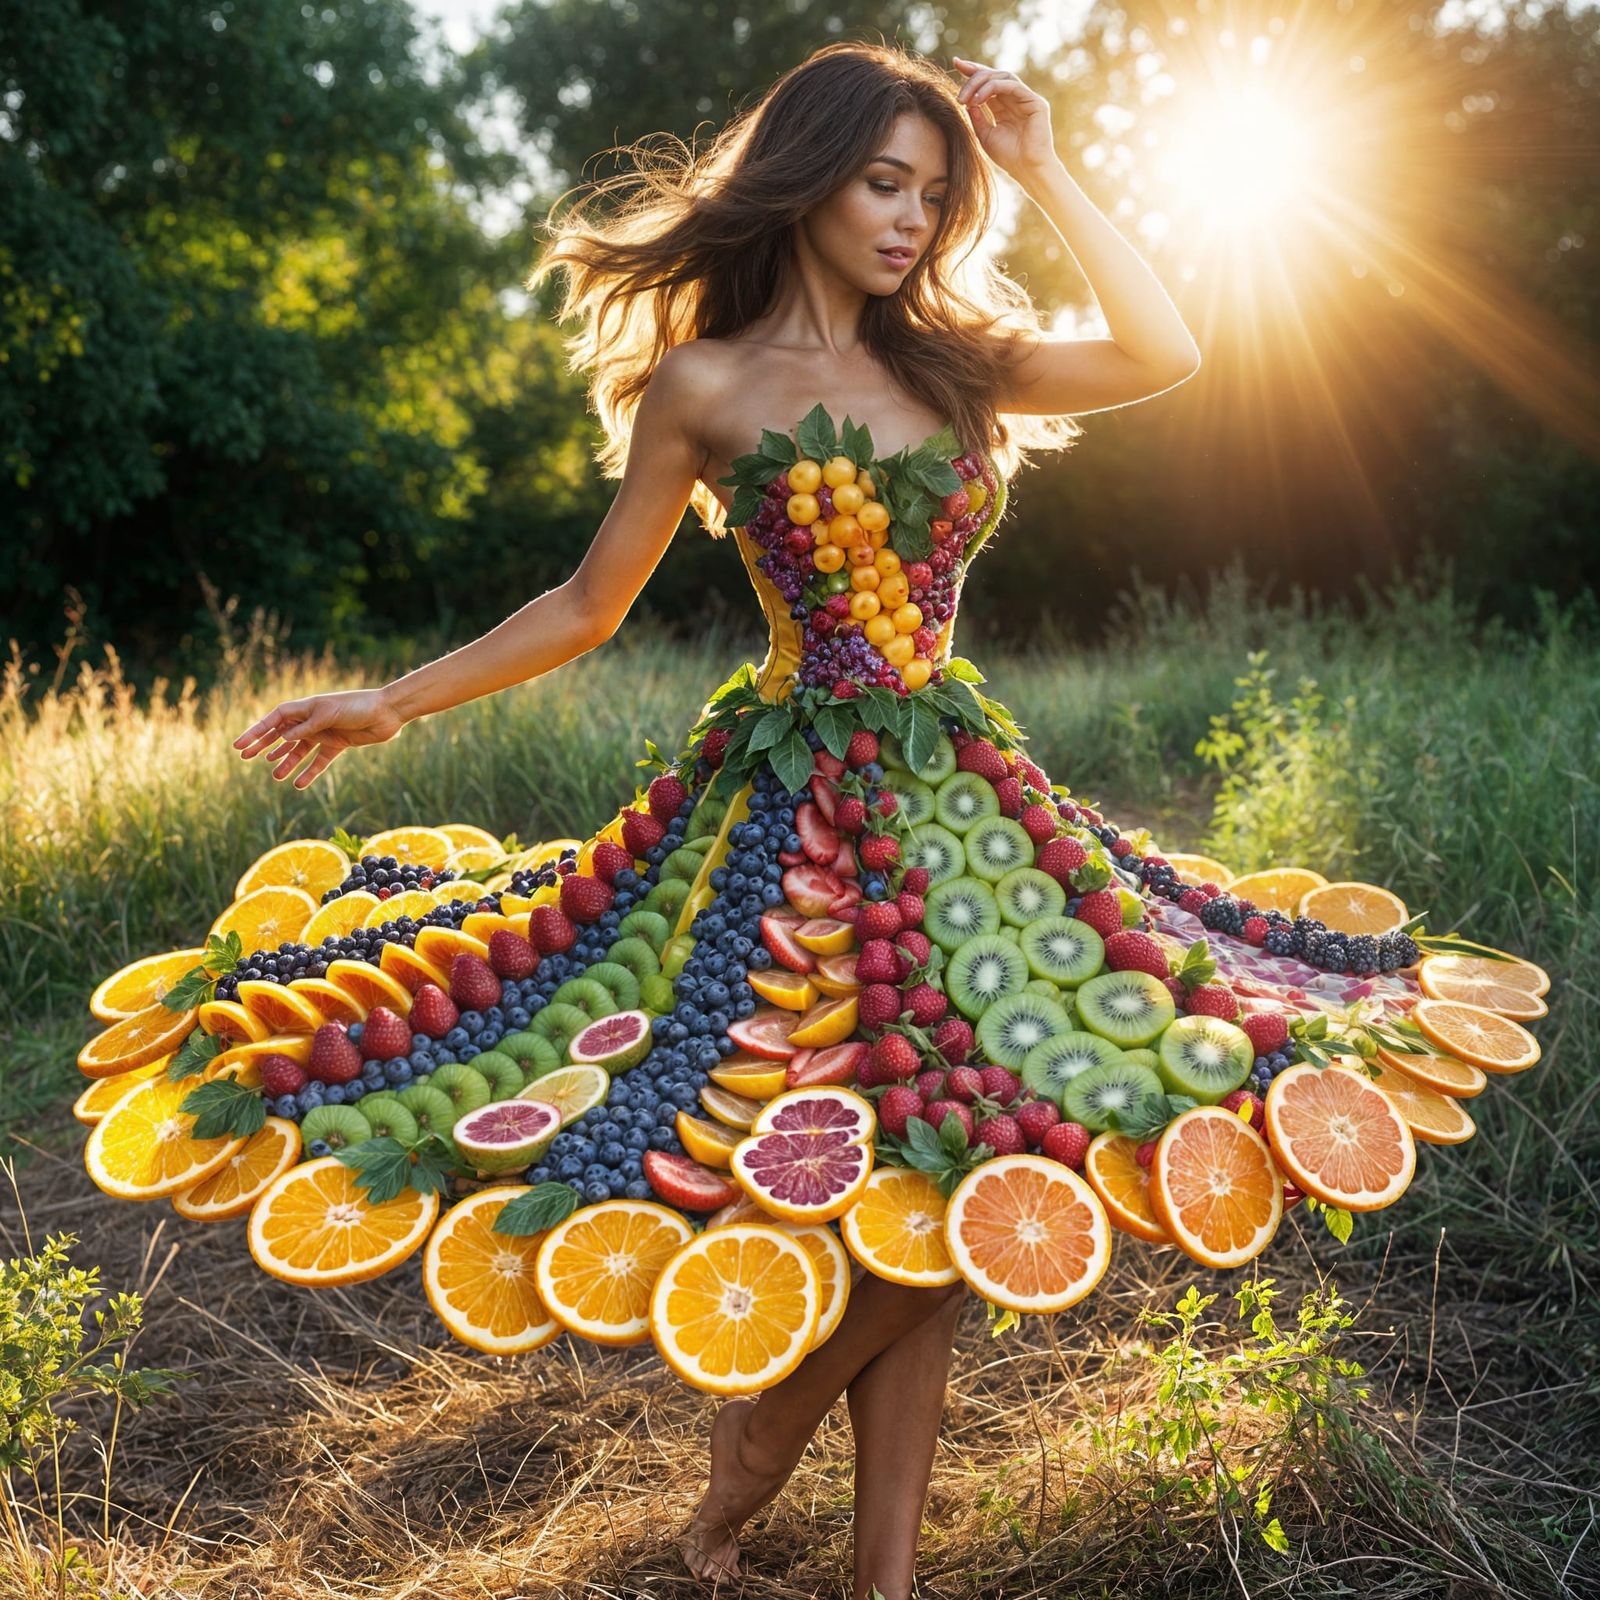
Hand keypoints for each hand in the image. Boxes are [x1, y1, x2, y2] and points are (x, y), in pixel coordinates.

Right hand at [233, 687, 403, 787]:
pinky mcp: (338, 744)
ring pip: (299, 751)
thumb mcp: (330, 714)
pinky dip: (310, 772)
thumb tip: (283, 738)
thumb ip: (308, 727)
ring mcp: (325, 733)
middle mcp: (313, 720)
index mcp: (307, 707)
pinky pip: (319, 761)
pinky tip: (298, 783)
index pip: (275, 720)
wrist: (388, 712)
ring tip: (275, 776)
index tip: (240, 745)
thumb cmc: (359, 706)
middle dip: (264, 746)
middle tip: (245, 758)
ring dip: (287, 762)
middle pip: (282, 735)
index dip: (256, 731)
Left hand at [951, 57, 1056, 180]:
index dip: (973, 72)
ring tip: (966, 97)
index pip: (988, 82)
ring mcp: (1026, 98)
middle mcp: (1016, 99)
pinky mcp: (1035, 102)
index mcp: (1004, 106)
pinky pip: (1012, 85)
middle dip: (974, 73)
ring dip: (981, 82)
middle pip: (995, 75)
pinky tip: (978, 99)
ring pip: (1003, 76)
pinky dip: (993, 88)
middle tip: (957, 78)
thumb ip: (977, 117)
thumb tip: (966, 102)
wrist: (1027, 170)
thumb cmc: (1009, 157)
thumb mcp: (985, 136)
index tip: (956, 64)